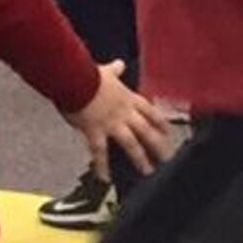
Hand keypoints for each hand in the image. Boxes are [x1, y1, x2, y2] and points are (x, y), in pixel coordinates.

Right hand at [72, 63, 172, 177]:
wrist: (74, 78)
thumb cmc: (88, 74)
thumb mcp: (104, 71)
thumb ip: (114, 70)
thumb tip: (120, 64)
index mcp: (128, 99)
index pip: (151, 112)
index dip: (160, 123)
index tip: (167, 133)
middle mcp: (124, 113)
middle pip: (147, 132)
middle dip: (159, 146)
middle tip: (168, 159)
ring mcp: (111, 124)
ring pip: (131, 144)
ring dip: (140, 159)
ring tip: (147, 172)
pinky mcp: (95, 131)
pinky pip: (100, 152)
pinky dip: (102, 166)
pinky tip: (105, 178)